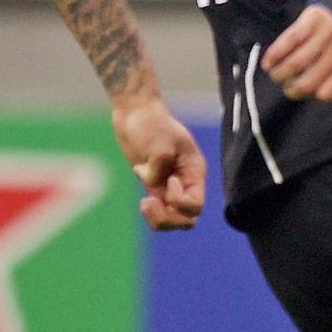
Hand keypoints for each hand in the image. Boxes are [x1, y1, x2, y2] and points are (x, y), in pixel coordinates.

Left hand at [113, 96, 206, 231]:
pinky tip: (142, 197)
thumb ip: (159, 168)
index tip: (169, 180)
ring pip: (173, 220)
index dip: (180, 202)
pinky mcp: (154, 186)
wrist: (135, 112)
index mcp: (195, 172)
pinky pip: (159, 211)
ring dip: (159, 219)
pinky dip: (150, 211)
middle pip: (187, 219)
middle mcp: (186, 182)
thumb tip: (152, 185)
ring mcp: (169, 186)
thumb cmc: (151, 123)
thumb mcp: (159, 143)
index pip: (196, 205)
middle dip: (169, 219)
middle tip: (149, 201)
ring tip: (145, 204)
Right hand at [262, 5, 331, 103]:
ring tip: (275, 76)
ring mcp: (326, 32)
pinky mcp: (311, 18)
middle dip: (292, 90)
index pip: (327, 93)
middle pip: (307, 82)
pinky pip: (288, 41)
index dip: (312, 97)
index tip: (306, 93)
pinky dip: (274, 56)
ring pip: (295, 63)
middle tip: (287, 87)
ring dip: (279, 75)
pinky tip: (267, 64)